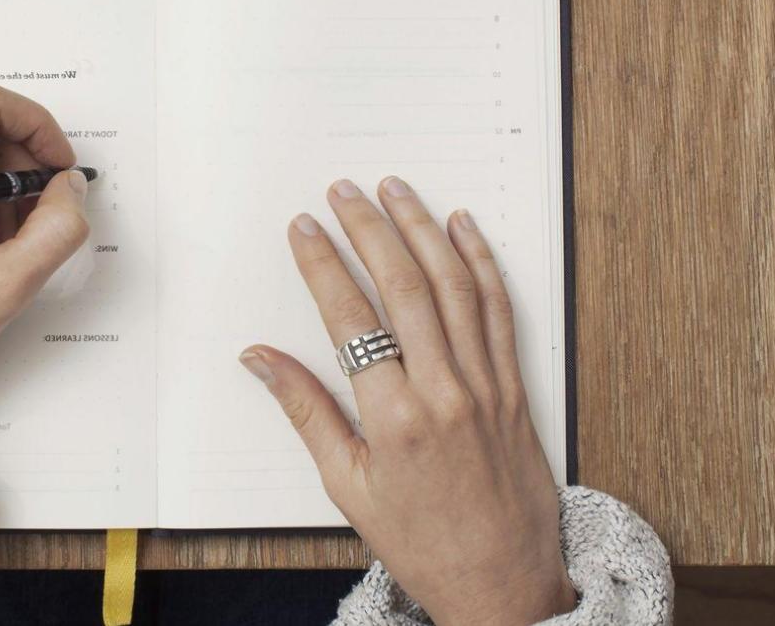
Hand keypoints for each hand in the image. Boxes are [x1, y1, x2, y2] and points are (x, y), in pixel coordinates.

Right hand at [240, 177, 574, 625]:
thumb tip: (258, 359)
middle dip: (369, 229)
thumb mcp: (347, 486)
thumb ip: (305, 411)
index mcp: (393, 419)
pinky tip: (462, 227)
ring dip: (422, 229)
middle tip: (344, 191)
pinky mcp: (516, 386)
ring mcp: (486, 384)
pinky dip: (482, 262)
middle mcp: (444, 391)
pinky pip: (500, 309)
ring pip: (454, 286)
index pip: (350, 318)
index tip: (304, 228)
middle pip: (403, 286)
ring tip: (395, 191)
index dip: (322, 264)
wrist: (502, 583)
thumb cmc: (420, 541)